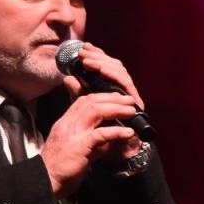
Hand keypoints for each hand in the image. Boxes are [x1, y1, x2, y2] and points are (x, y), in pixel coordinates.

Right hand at [39, 91, 141, 196]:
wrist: (46, 181)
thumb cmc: (61, 170)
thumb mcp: (79, 151)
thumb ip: (95, 144)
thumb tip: (111, 141)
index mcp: (66, 124)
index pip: (83, 102)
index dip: (102, 97)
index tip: (118, 98)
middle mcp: (68, 124)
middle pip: (91, 102)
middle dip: (112, 99)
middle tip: (129, 101)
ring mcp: (73, 134)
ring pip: (95, 111)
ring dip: (116, 109)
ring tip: (131, 112)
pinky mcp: (79, 146)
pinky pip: (100, 134)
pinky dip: (116, 131)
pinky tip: (128, 132)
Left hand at [60, 41, 147, 163]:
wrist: (116, 154)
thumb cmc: (102, 134)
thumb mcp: (85, 110)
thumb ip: (78, 94)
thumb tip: (67, 77)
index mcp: (113, 91)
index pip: (107, 68)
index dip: (97, 56)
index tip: (84, 48)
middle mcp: (124, 91)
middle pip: (114, 66)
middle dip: (98, 57)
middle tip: (83, 52)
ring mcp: (131, 96)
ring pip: (120, 71)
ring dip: (103, 63)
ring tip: (88, 59)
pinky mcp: (136, 102)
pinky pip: (125, 83)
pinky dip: (113, 74)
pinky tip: (100, 69)